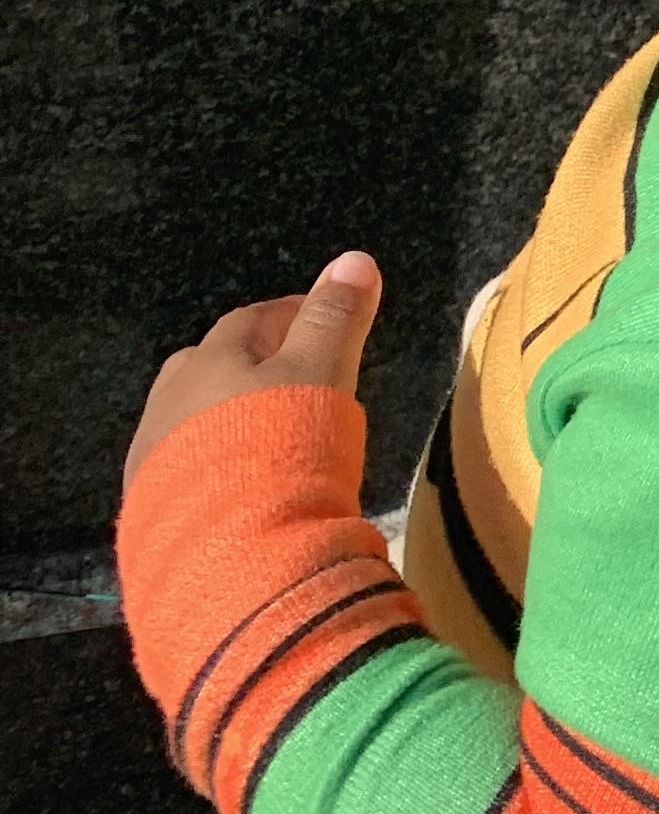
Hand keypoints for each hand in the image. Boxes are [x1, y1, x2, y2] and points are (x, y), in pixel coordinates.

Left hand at [124, 252, 381, 494]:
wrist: (231, 555)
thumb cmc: (282, 446)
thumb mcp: (323, 372)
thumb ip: (336, 317)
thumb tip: (355, 258)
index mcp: (209, 361)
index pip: (249, 321)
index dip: (289, 317)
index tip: (322, 325)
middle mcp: (168, 403)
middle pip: (205, 368)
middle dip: (244, 368)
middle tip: (290, 384)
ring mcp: (151, 462)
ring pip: (187, 425)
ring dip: (221, 423)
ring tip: (263, 443)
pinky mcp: (148, 516)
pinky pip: (180, 478)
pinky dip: (208, 472)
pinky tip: (237, 492)